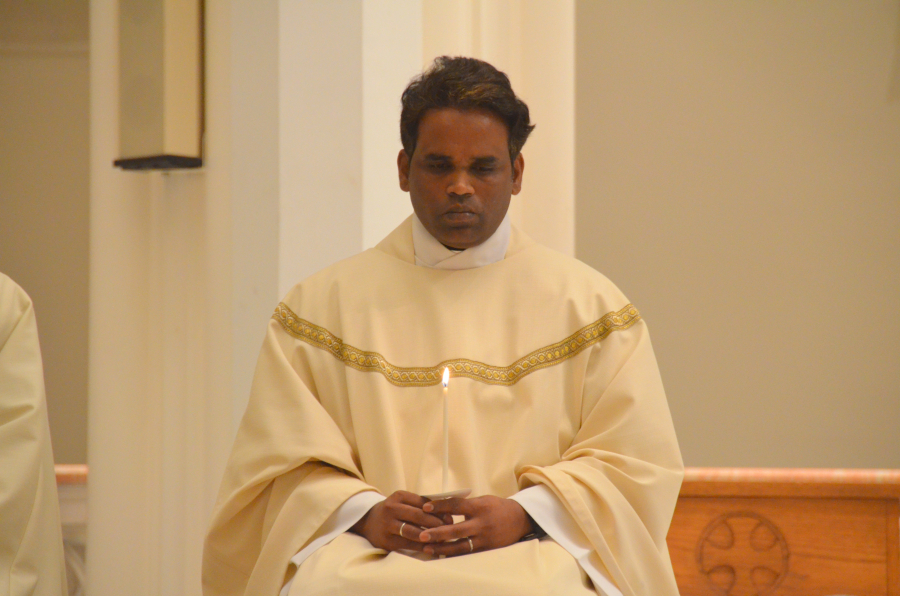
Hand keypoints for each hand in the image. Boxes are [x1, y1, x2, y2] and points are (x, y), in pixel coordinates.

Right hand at [349, 490, 447, 551]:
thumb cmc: (393, 511)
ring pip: (413, 531)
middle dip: (436, 523)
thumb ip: (421, 504)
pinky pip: (407, 544)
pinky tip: (430, 548)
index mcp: (399, 496)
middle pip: (418, 516)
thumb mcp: (403, 501)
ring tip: (441, 539)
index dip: (438, 511)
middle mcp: (391, 509)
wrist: (368, 521)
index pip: (423, 502)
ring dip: (429, 536)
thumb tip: (446, 513)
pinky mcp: (386, 541)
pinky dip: (420, 547)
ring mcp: (387, 525)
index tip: (450, 518)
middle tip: (448, 529)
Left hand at [417, 495, 532, 556]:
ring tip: (427, 549)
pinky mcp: (487, 549)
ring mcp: (485, 538)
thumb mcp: (482, 500)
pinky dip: (454, 555)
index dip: (440, 506)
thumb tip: (442, 506)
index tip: (425, 507)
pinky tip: (442, 555)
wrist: (520, 519)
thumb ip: (465, 504)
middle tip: (421, 536)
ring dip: (442, 548)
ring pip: (461, 546)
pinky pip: (468, 553)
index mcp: (479, 507)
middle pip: (456, 530)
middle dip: (437, 533)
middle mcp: (481, 523)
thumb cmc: (497, 507)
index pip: (456, 505)